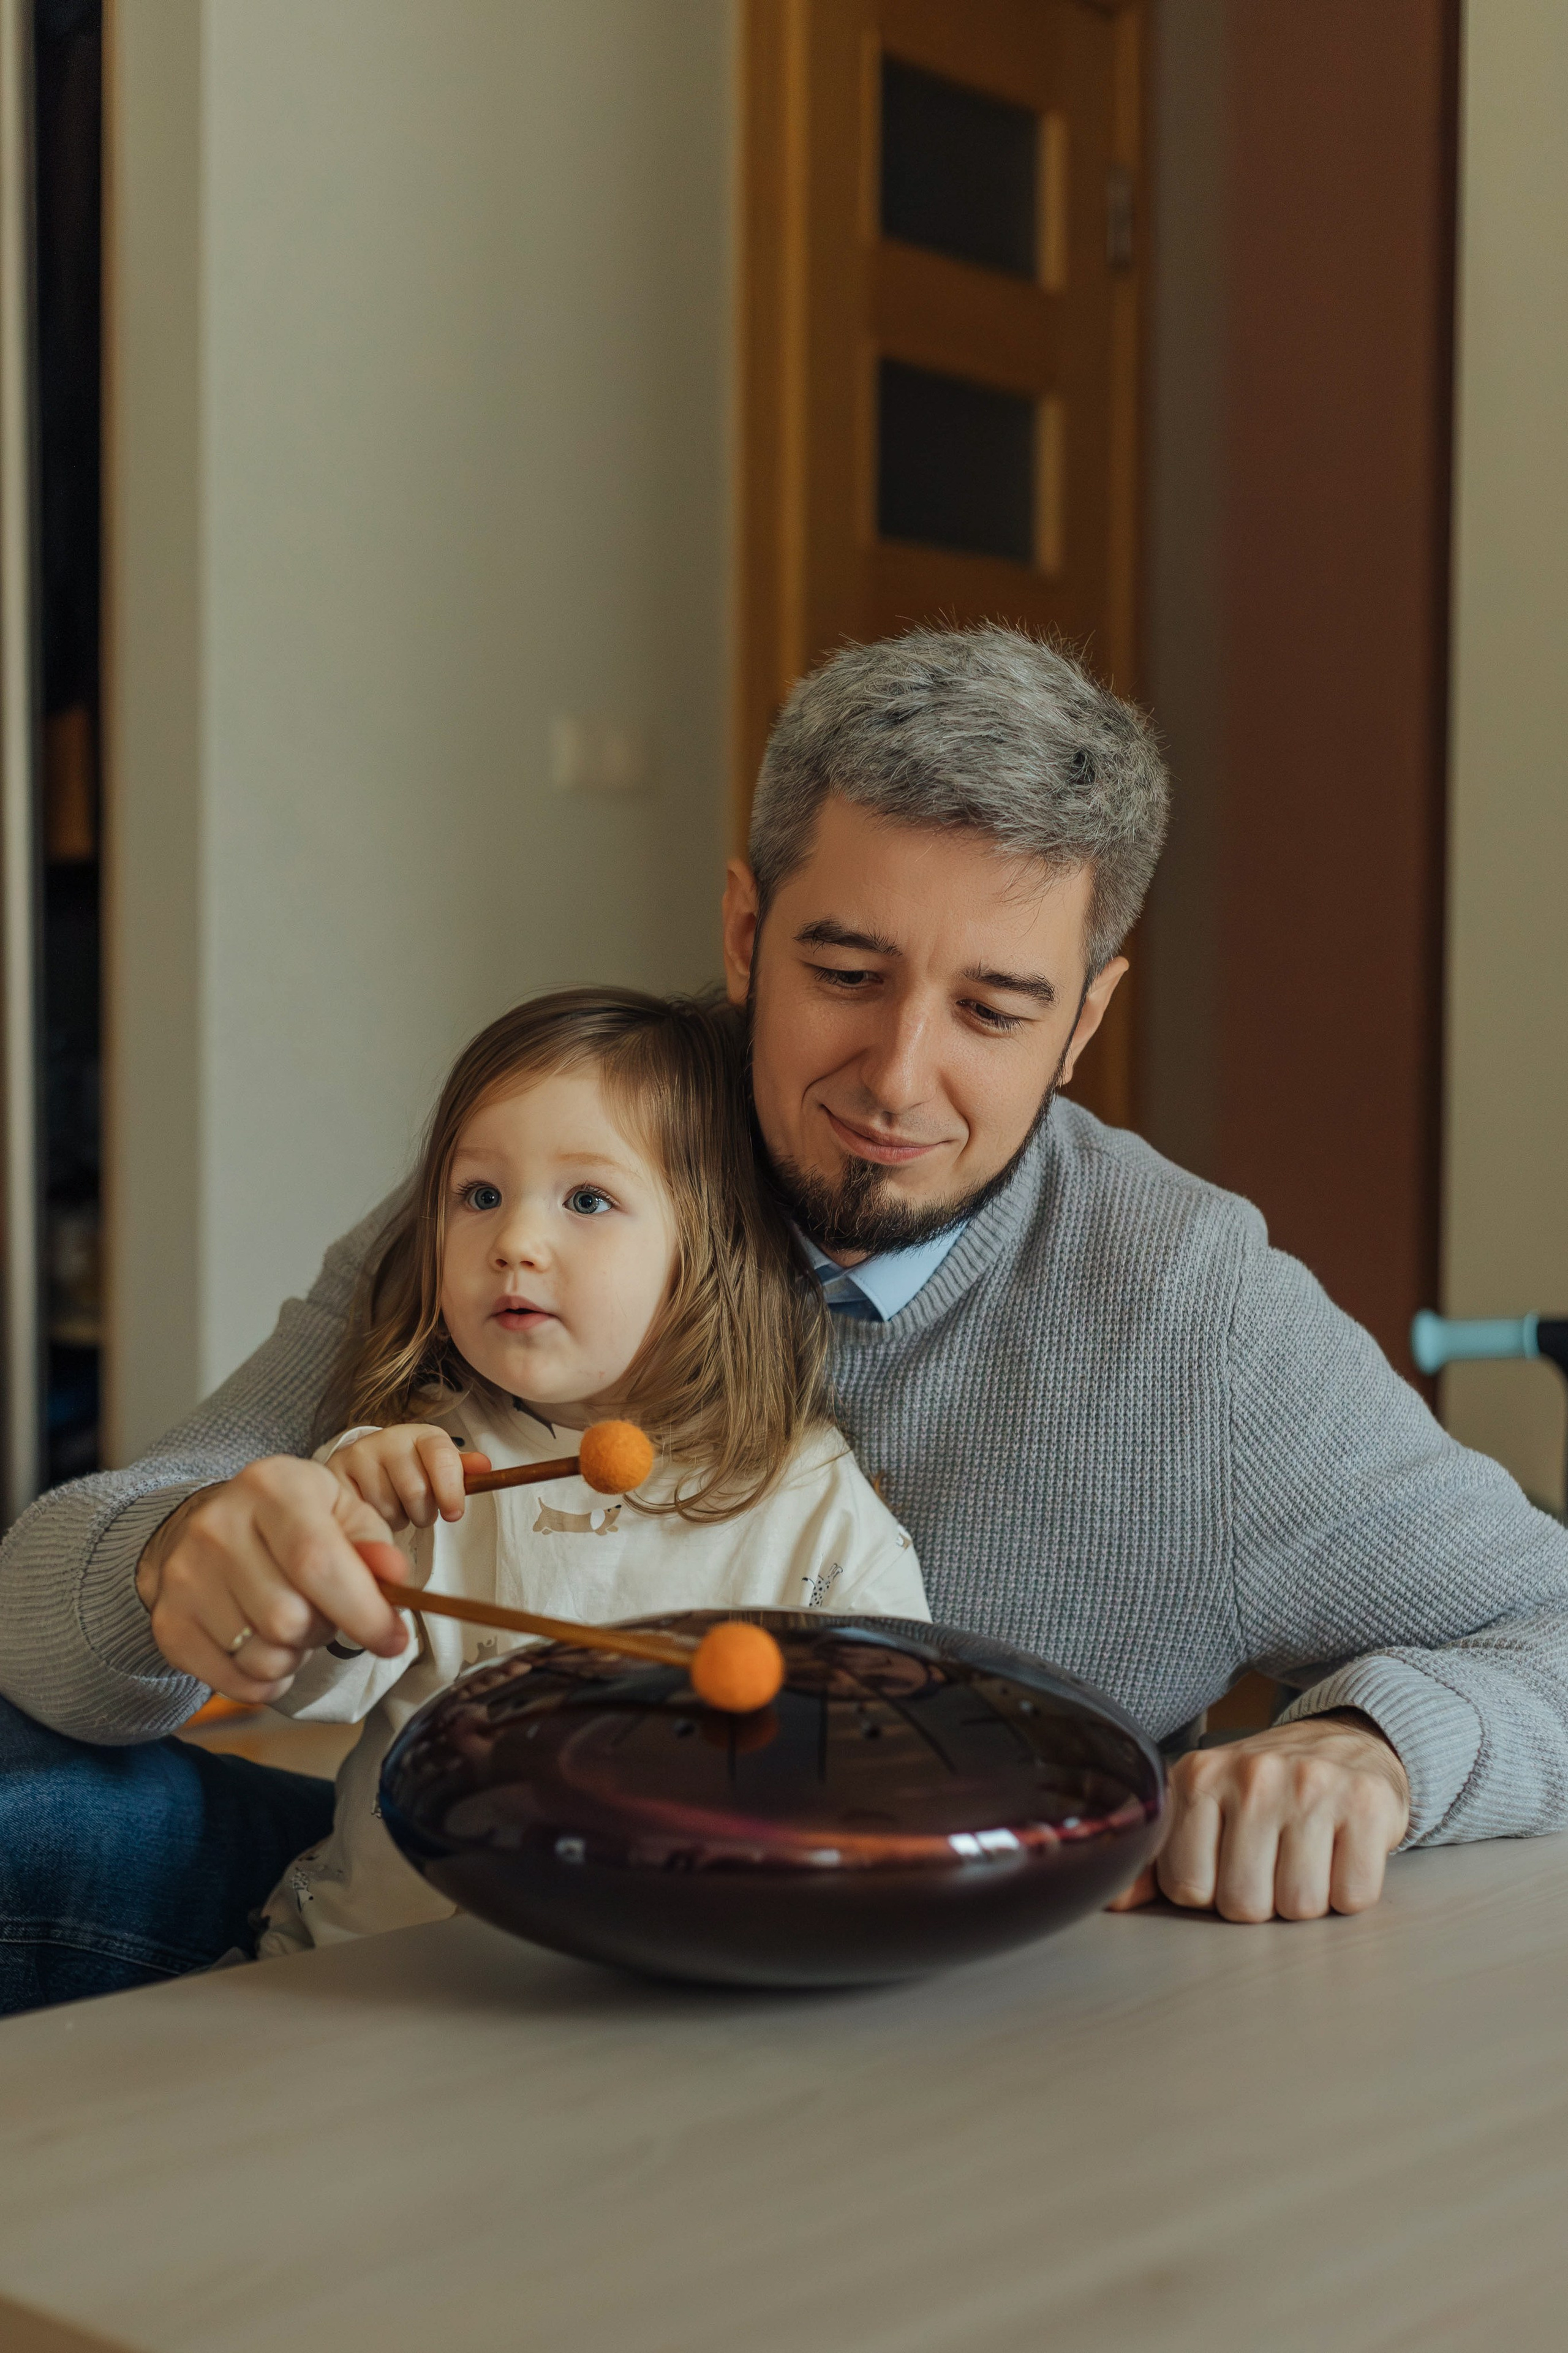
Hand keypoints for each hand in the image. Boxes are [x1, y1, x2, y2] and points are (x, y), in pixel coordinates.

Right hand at [136, 1457, 421, 1706]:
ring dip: (294, 1655)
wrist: (206, 1527)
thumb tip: (393, 1576)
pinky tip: (266, 1647)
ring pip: (263, 1657)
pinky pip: (235, 1682)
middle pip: (289, 1619)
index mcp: (272, 1486)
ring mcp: (184, 1576)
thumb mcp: (342, 1514)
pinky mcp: (168, 1622)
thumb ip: (373, 1545)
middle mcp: (218, 1526)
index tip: (393, 1639)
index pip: (316, 1561)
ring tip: (291, 1624)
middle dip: (323, 1629)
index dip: (362, 1610)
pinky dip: (265, 1680)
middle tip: (321, 1611)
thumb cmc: (293, 1524)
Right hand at [325, 1423, 487, 1533]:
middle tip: (418, 1510)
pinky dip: (374, 1522)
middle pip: (416, 1491)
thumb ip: (461, 1470)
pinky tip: (374, 1510)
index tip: (454, 1514)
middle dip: (423, 1513)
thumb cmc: (412, 1469)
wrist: (365, 1461)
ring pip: (389, 1508)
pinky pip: (363, 1514)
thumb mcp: (439, 1466)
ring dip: (398, 1519)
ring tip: (395, 1507)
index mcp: (422, 1435)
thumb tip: (485, 1467)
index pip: (442, 1457)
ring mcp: (359, 1454)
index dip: (451, 1489)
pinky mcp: (336, 1473)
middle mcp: (389, 1438)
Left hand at [1107, 1713, 1410, 1921]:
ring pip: (1300, 1906)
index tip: (1224, 1864)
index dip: (1209, 1893)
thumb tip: (1109, 1902)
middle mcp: (1253, 1776)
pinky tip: (1341, 1856)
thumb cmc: (1263, 1790)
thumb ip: (1154, 1857)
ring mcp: (1312, 1787)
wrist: (1345, 1744)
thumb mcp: (1200, 1808)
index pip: (1187, 1888)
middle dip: (1260, 1901)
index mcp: (1197, 1776)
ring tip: (1306, 1857)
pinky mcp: (1367, 1804)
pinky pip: (1354, 1897)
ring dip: (1306, 1899)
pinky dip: (1350, 1892)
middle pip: (1244, 1904)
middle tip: (1271, 1863)